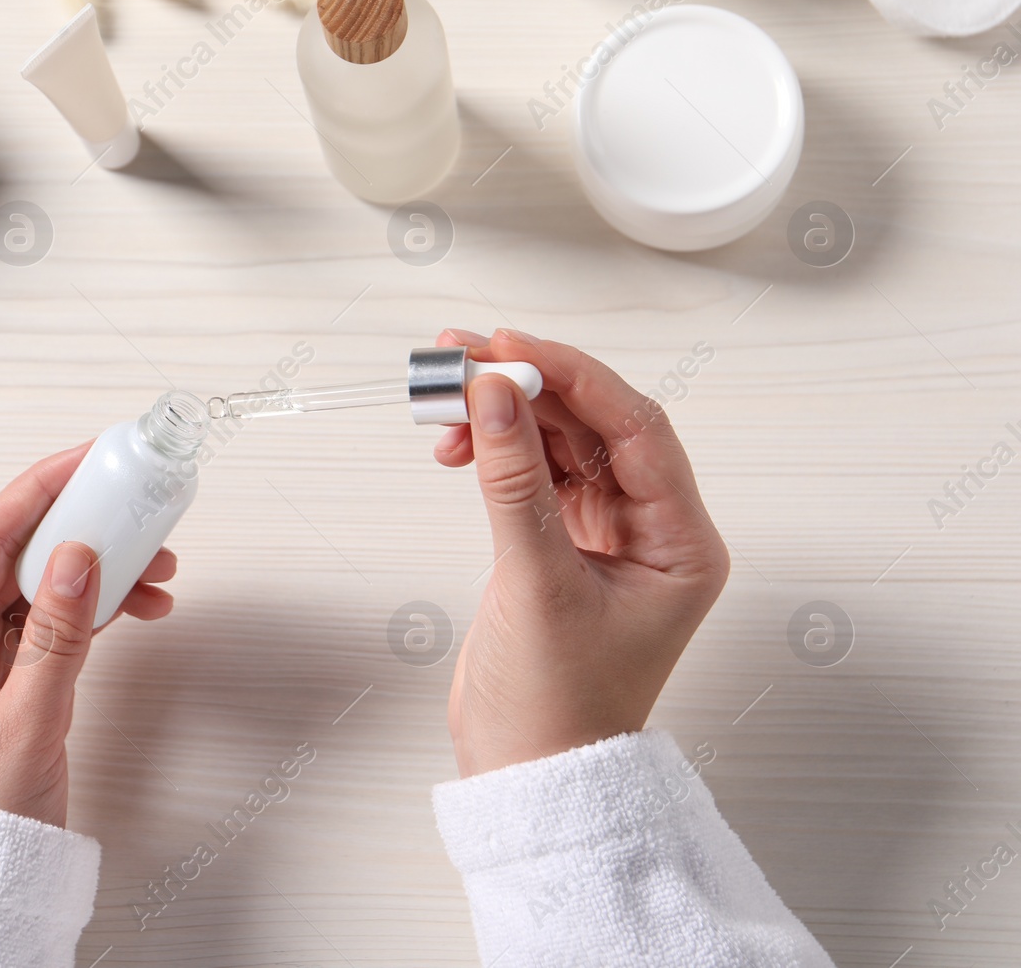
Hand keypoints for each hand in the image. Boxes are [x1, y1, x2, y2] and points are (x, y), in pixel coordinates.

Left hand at [0, 443, 177, 826]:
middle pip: (17, 556)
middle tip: (137, 506)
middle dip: (81, 527)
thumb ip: (55, 637)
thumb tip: (76, 555)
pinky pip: (57, 625)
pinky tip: (136, 606)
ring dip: (99, 571)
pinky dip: (98, 611)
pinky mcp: (14, 685)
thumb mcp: (23, 727)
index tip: (86, 461)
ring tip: (157, 569)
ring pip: (44, 589)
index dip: (36, 492)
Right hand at [433, 328, 730, 776]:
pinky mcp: (558, 542)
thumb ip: (513, 482)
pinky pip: (530, 472)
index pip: (636, 428)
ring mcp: (603, 533)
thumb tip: (493, 393)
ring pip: (557, 442)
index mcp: (682, 542)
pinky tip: (457, 444)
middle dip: (527, 386)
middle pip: (592, 425)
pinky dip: (493, 451)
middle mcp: (651, 529)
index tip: (509, 348)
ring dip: (503, 414)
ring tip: (443, 396)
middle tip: (460, 359)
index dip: (573, 376)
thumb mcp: (537, 585)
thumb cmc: (556, 708)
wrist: (526, 777)